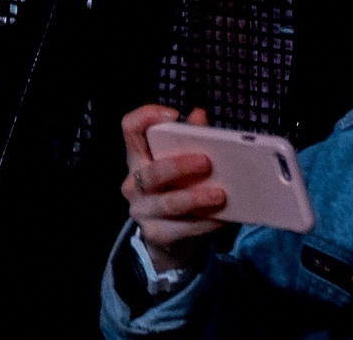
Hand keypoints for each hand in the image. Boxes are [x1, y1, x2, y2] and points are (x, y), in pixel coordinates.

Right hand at [119, 104, 227, 264]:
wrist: (169, 238)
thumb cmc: (175, 190)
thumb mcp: (179, 164)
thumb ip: (189, 138)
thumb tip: (199, 114)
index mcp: (137, 159)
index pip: (130, 129)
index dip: (146, 116)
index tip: (173, 114)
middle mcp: (133, 184)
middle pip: (151, 172)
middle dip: (178, 166)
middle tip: (206, 162)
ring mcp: (142, 211)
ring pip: (167, 203)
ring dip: (196, 198)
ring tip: (220, 195)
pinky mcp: (156, 234)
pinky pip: (182, 228)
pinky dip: (205, 223)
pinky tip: (222, 218)